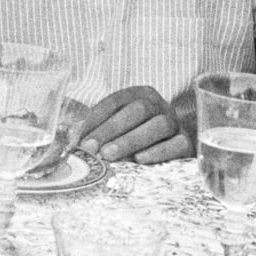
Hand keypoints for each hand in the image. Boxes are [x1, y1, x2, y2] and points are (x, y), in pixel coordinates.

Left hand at [76, 85, 190, 163]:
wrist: (172, 148)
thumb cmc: (137, 137)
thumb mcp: (117, 128)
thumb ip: (95, 129)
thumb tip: (69, 137)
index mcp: (140, 95)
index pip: (116, 101)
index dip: (96, 118)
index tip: (80, 138)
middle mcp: (159, 105)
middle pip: (138, 110)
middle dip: (111, 129)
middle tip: (92, 149)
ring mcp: (175, 123)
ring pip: (158, 126)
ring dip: (131, 140)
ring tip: (109, 155)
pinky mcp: (186, 143)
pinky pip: (177, 144)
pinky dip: (158, 151)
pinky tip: (140, 160)